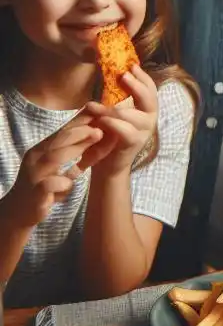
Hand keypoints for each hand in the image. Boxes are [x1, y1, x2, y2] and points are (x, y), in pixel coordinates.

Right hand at [2, 112, 102, 228]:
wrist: (18, 212)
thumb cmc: (43, 187)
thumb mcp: (59, 167)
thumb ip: (75, 154)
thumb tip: (99, 137)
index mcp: (41, 150)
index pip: (61, 131)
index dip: (79, 121)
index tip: (98, 113)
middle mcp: (35, 158)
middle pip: (58, 139)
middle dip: (80, 131)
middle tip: (101, 127)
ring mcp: (33, 175)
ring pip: (53, 157)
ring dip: (76, 147)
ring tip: (96, 138)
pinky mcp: (34, 193)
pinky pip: (49, 184)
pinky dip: (62, 182)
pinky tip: (71, 182)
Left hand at [79, 65, 158, 174]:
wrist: (107, 164)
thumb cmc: (108, 135)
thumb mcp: (113, 112)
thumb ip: (115, 97)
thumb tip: (109, 73)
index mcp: (146, 109)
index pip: (150, 88)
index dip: (142, 76)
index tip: (131, 65)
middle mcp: (149, 118)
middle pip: (149, 98)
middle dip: (136, 85)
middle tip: (123, 75)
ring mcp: (144, 131)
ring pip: (131, 115)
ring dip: (110, 108)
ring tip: (92, 105)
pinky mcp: (134, 143)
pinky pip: (125, 130)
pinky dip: (111, 123)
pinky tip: (100, 120)